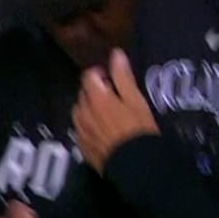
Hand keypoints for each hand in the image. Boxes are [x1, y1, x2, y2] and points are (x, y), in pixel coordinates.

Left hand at [72, 49, 159, 174]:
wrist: (133, 164)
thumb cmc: (138, 129)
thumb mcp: (136, 100)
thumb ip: (123, 77)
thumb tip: (116, 53)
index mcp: (96, 98)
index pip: (89, 76)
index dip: (101, 74)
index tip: (113, 79)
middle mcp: (82, 111)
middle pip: (83, 93)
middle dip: (96, 91)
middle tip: (115, 97)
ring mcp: (80, 129)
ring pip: (80, 111)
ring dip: (90, 108)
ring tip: (108, 115)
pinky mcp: (81, 145)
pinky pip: (81, 128)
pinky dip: (89, 125)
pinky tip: (104, 132)